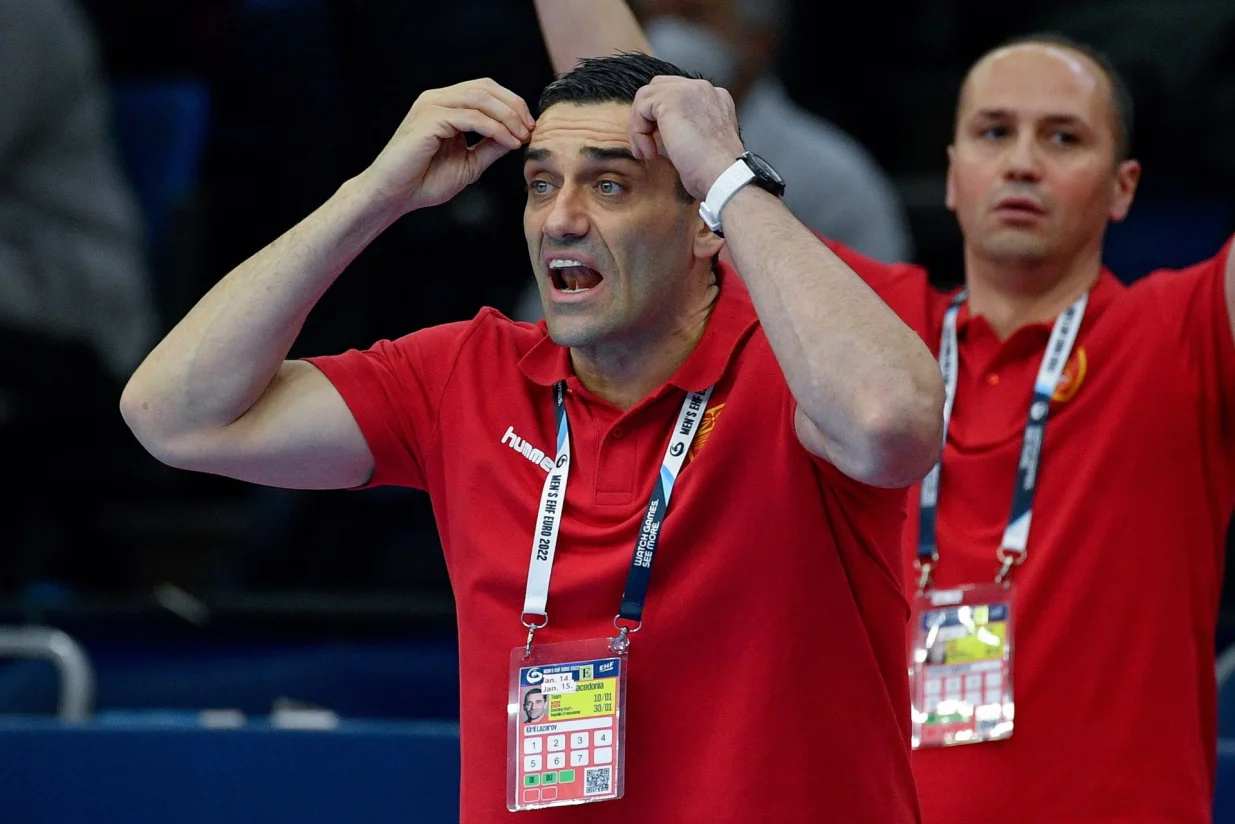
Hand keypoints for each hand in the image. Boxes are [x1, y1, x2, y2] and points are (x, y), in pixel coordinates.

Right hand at [362, 78, 535, 214]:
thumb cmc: (424, 181)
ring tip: (522, 136)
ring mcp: (431, 106)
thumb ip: (491, 147)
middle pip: (486, 87)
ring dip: (507, 116)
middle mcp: (437, 99)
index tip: (530, 127)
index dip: (511, 104)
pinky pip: (470, 116)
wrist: (394, 195)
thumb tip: (517, 136)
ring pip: (480, 97)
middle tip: (531, 129)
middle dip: (514, 106)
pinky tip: (508, 142)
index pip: (485, 90)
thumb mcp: (470, 163)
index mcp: (445, 105)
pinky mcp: (429, 119)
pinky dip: (494, 128)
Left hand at [628, 76, 744, 200]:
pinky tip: (649, 152)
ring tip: (646, 152)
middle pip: (659, 89)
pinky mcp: (672, 98)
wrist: (723, 176)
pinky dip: (638, 131)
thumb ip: (675, 130)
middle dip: (646, 118)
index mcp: (713, 98)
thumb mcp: (694, 144)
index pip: (676, 96)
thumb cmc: (712, 172)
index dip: (660, 119)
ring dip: (639, 126)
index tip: (657, 146)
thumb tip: (651, 132)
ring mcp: (689, 90)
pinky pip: (641, 107)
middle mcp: (703, 89)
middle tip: (645, 147)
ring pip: (647, 96)